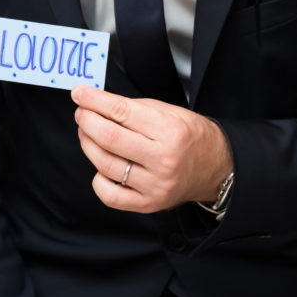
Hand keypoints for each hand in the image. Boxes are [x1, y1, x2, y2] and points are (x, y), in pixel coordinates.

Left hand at [71, 86, 232, 214]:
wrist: (217, 167)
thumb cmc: (192, 136)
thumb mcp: (170, 112)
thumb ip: (133, 108)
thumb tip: (97, 102)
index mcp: (169, 130)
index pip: (120, 112)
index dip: (94, 101)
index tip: (79, 93)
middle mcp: (162, 159)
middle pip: (108, 138)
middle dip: (87, 121)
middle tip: (81, 112)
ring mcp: (154, 184)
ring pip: (105, 164)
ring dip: (87, 144)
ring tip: (87, 133)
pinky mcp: (149, 203)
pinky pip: (110, 195)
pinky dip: (98, 179)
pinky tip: (100, 166)